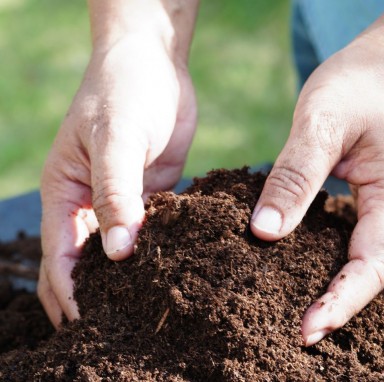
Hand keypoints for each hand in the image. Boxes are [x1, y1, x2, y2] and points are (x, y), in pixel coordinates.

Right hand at [38, 32, 196, 326]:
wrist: (153, 64)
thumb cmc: (123, 91)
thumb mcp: (115, 138)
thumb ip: (116, 193)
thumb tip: (118, 253)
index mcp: (65, 193)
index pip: (61, 256)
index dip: (72, 293)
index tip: (91, 326)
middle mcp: (91, 204)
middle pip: (85, 265)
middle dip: (94, 299)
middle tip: (117, 334)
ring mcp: (124, 202)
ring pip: (122, 253)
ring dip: (129, 282)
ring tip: (148, 315)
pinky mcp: (154, 196)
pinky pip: (155, 233)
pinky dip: (160, 253)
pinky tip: (178, 273)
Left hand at [251, 27, 383, 372]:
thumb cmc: (358, 86)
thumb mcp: (320, 121)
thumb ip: (294, 177)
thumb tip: (265, 231)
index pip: (373, 266)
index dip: (343, 304)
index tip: (307, 331)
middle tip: (349, 367)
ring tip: (357, 354)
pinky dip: (380, 294)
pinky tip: (349, 304)